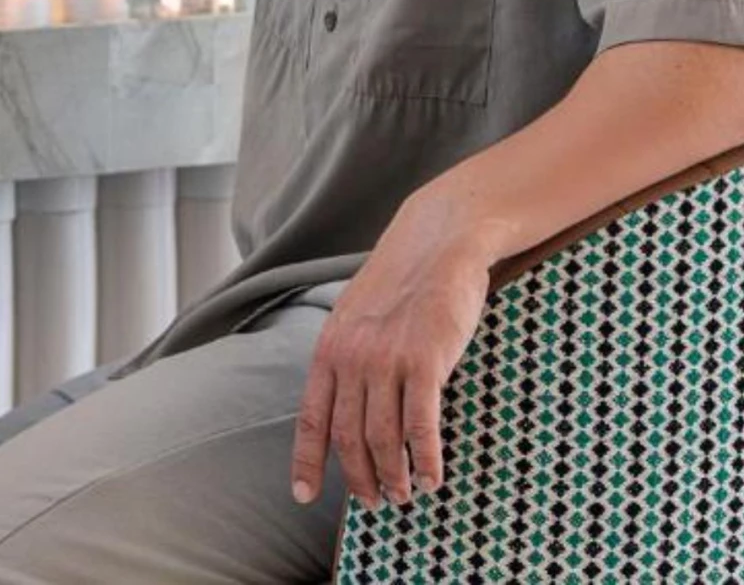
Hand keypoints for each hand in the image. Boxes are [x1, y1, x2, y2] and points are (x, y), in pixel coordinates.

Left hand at [289, 198, 491, 511]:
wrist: (439, 242)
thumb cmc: (402, 284)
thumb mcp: (357, 318)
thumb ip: (348, 359)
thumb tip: (347, 408)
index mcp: (330, 349)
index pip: (311, 418)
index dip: (306, 461)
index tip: (304, 495)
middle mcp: (352, 358)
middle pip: (348, 438)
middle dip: (360, 479)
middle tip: (376, 502)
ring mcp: (387, 360)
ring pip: (383, 439)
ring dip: (394, 477)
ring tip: (405, 495)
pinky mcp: (426, 360)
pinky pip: (421, 425)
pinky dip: (427, 459)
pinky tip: (433, 477)